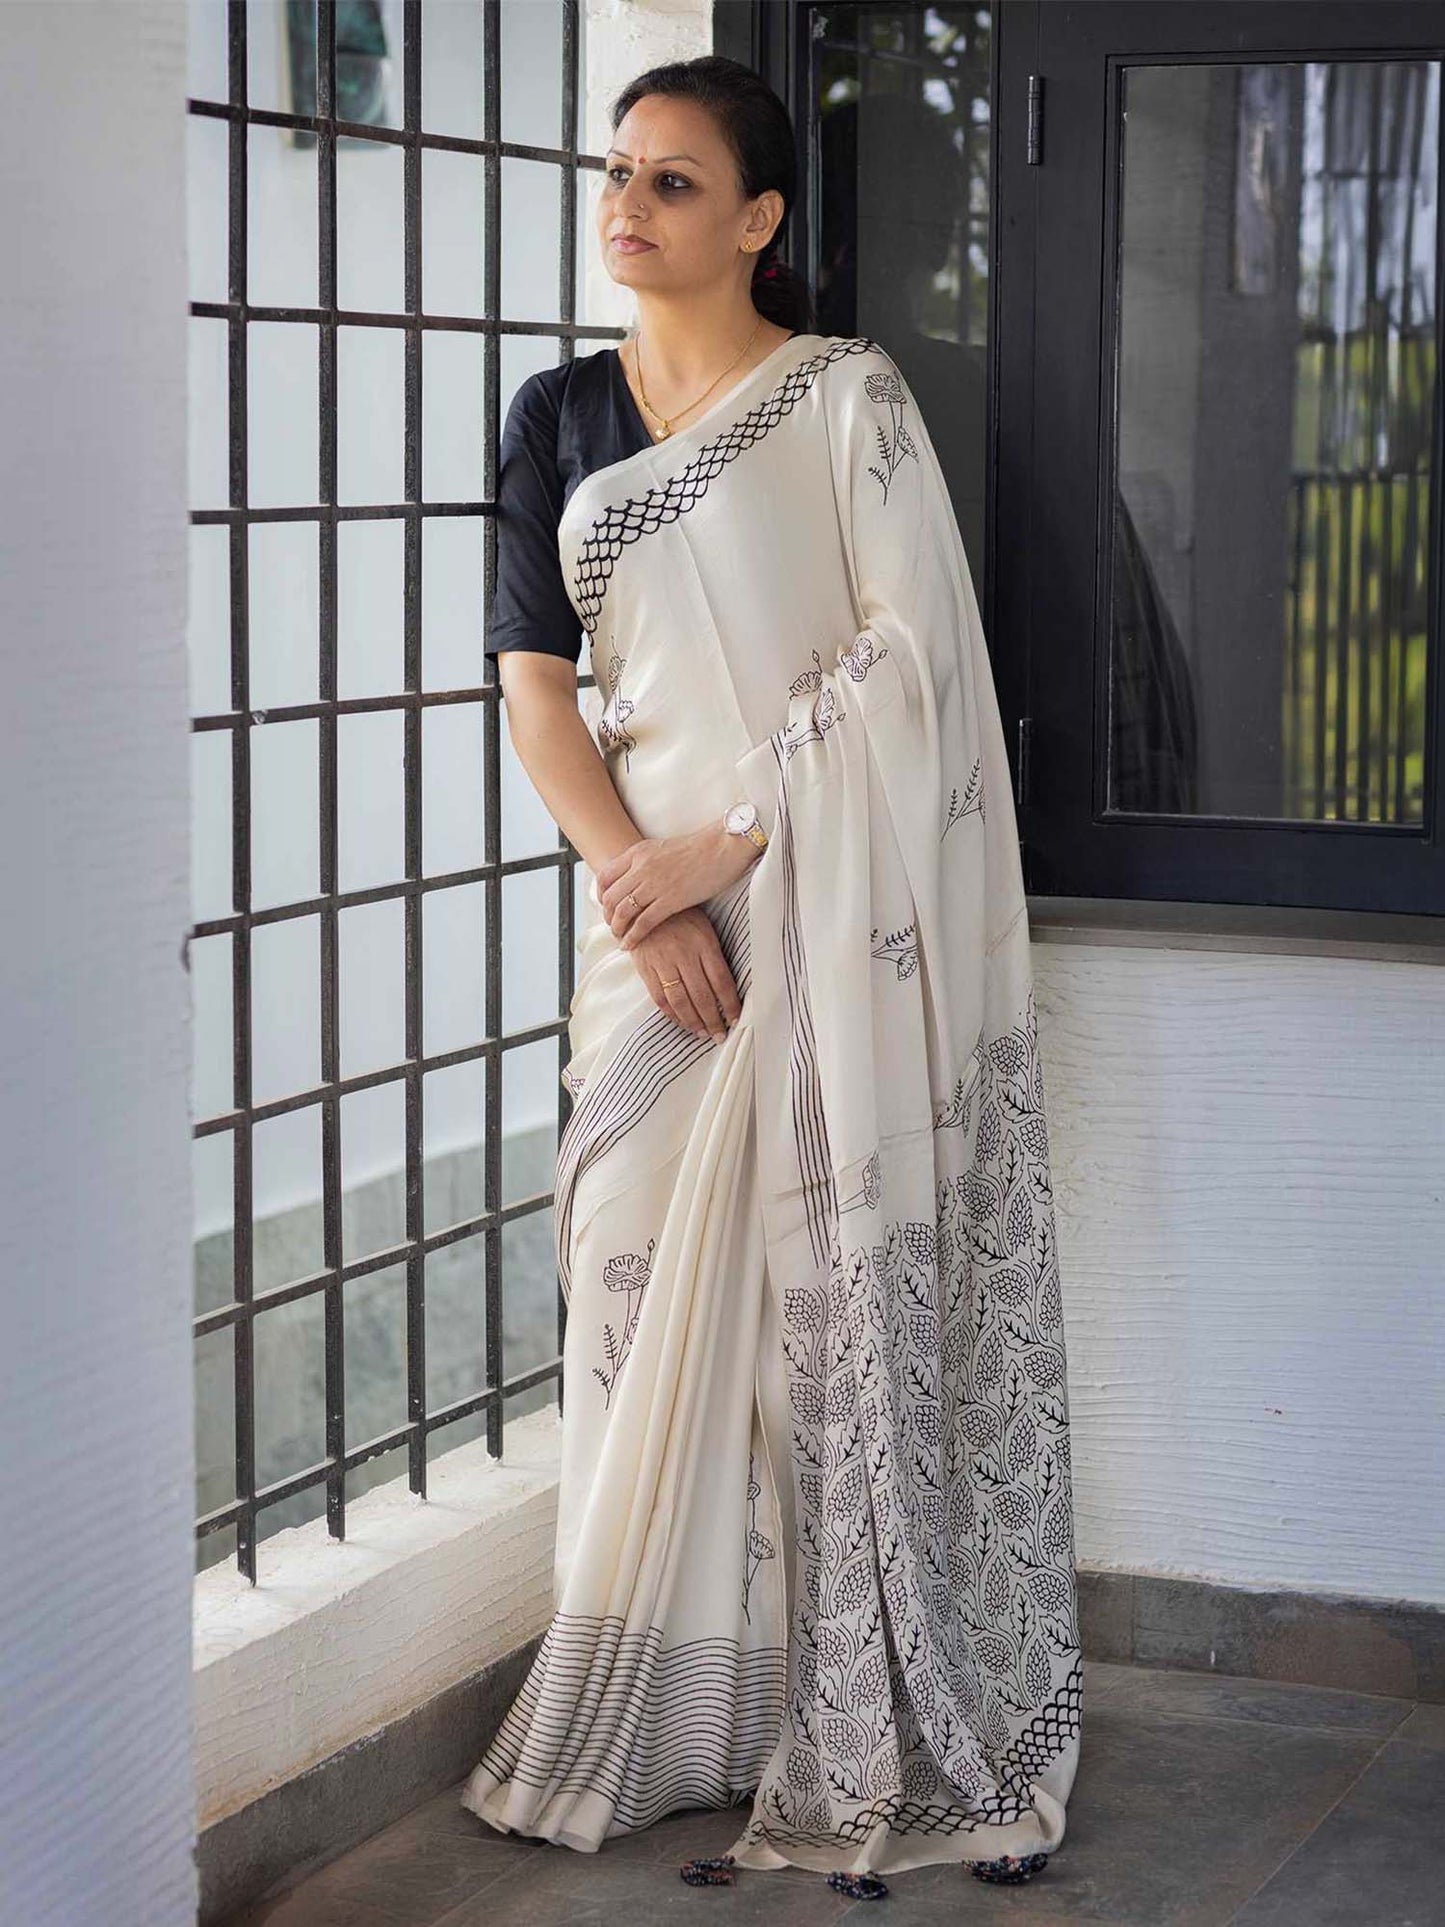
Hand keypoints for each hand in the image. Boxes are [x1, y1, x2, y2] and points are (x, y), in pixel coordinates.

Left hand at [596, 822, 757, 951]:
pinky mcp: (670, 900)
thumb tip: (638, 877)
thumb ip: (647, 861)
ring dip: (617, 928)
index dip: (601, 895)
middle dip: (607, 915)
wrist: (723, 846)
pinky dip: (632, 936)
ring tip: (620, 938)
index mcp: (638, 852)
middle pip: (610, 897)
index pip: (605, 876)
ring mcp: (654, 884)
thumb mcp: (663, 849)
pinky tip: (630, 945)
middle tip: (613, 926)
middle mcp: (641, 867)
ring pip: (622, 912)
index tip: (606, 906)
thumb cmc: (701, 848)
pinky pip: (642, 923)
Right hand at [627, 906, 742, 1043]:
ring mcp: (663, 962)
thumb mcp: (705, 929)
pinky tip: (682, 1022)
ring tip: (702, 1033)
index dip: (730, 1004)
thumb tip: (728, 988)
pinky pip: (660, 997)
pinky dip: (672, 1014)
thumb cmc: (682, 917)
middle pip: (702, 995)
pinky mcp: (646, 968)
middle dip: (713, 1020)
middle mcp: (684, 954)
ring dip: (693, 1022)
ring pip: (680, 1000)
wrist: (645, 904)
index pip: (722, 981)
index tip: (735, 1018)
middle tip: (720, 1035)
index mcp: (704, 943)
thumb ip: (714, 955)